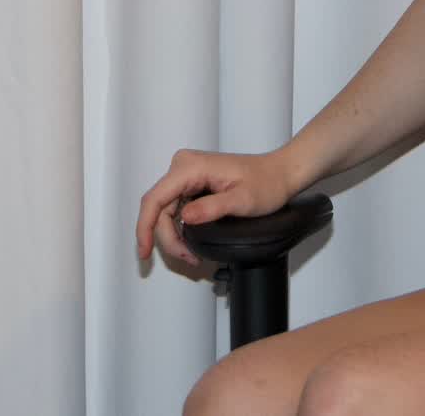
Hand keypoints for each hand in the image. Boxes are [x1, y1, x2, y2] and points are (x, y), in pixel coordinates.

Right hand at [134, 148, 297, 271]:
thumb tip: (184, 217)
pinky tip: (190, 243)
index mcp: (191, 167)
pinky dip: (179, 228)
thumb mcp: (242, 200)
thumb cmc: (266, 183)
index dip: (144, 228)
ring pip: (165, 210)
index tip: (144, 252)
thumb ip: (213, 208)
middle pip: (158, 208)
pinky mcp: (192, 182)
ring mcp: (187, 173)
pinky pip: (175, 207)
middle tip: (188, 258)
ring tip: (191, 255)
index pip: (155, 199)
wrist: (280, 173)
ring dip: (173, 235)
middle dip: (167, 238)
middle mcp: (184, 166)